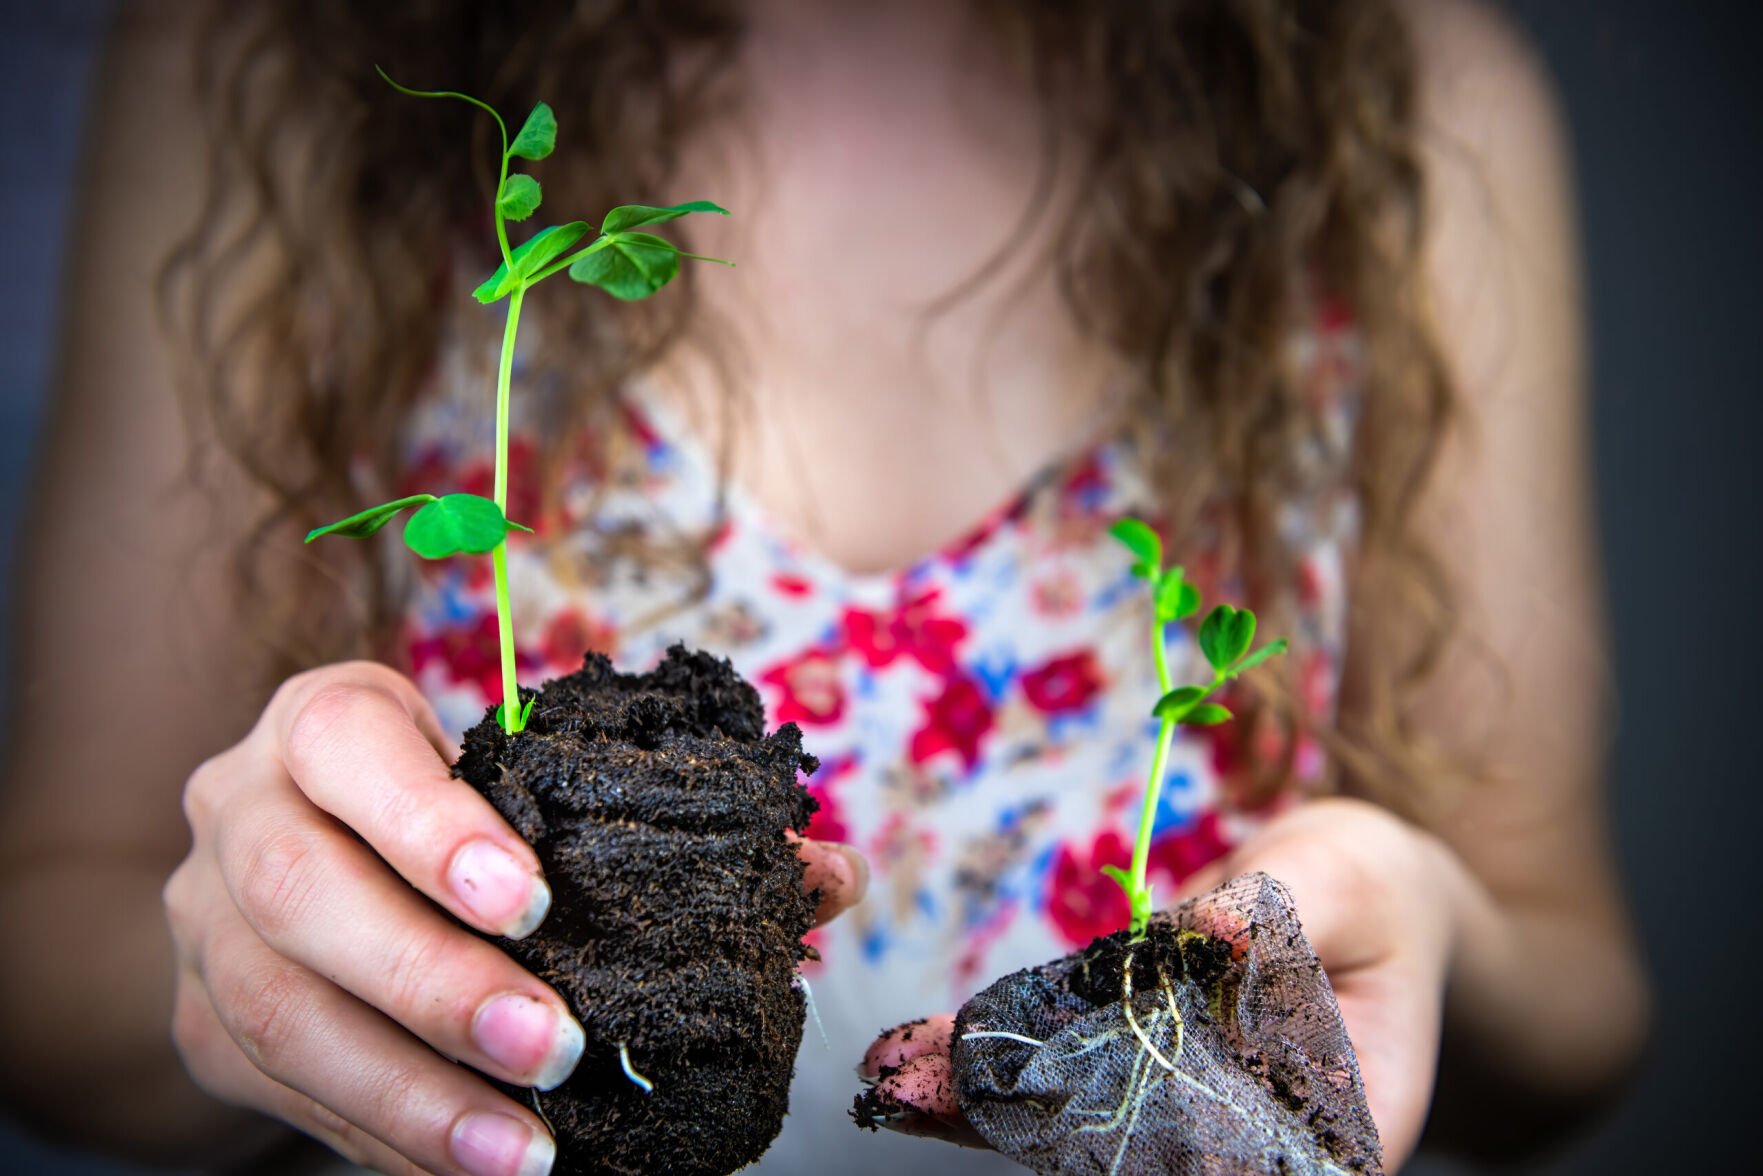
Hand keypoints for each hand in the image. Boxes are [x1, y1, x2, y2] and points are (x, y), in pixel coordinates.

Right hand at [166, 662, 866, 1175]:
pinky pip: (287, 1095)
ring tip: (527, 1149)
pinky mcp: (206, 1024)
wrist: (306, 848)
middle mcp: (238, 810)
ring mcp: (205, 923)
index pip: (346, 744)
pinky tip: (479, 1165)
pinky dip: (389, 1137)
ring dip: (410, 1093)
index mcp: (319, 722)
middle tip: (556, 1047)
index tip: (534, 898)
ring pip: (280, 1014)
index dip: (430, 821)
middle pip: (303, 894)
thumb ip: (665, 819)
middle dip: (433, 981)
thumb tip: (827, 876)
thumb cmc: (455, 805)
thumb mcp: (532, 780)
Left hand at [858, 798, 1460, 1169]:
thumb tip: (1209, 932)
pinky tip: (929, 1052)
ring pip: (1092, 1125)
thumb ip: (1275, 915)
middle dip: (1031, 1132)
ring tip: (899, 1080)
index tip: (1049, 1132)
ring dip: (992, 1106)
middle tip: (918, 1097)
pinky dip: (1006, 1064)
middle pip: (1144, 1157)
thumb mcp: (1340, 884)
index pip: (1239, 1166)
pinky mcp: (1154, 1070)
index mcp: (1339, 1128)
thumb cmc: (1370, 888)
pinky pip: (1077, 1074)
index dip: (1149, 1156)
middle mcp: (1262, 1139)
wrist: (1357, 885)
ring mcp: (1202, 1110)